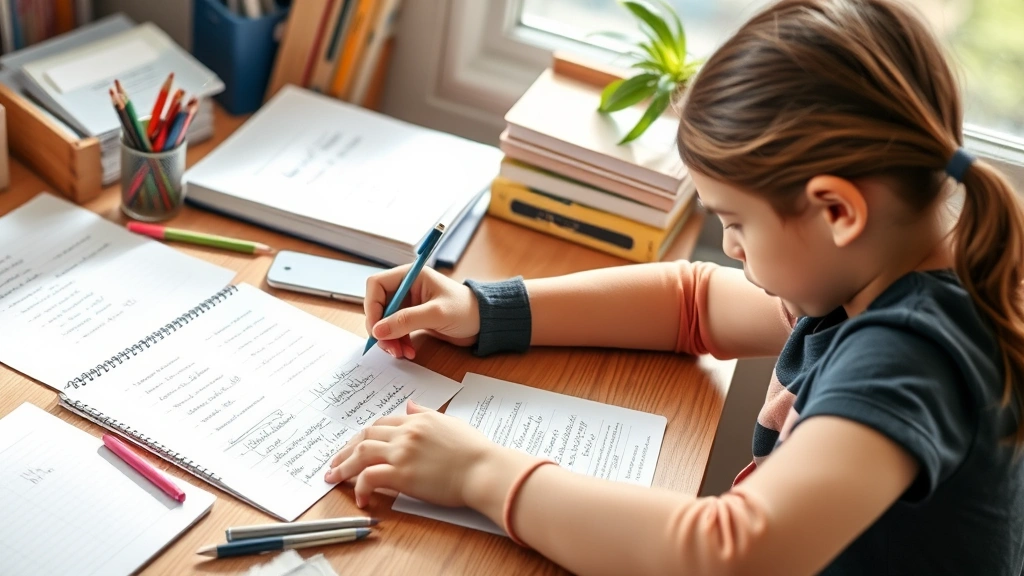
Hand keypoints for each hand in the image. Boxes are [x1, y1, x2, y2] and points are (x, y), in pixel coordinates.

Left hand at [324, 401, 498, 508]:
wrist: (484, 470)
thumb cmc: (475, 451)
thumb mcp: (451, 422)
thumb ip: (427, 414)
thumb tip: (410, 406)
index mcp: (418, 420)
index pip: (382, 423)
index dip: (364, 435)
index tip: (355, 446)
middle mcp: (406, 433)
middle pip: (365, 435)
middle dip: (346, 449)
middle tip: (335, 462)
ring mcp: (402, 453)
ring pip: (360, 453)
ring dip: (343, 466)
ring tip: (333, 477)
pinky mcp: (402, 475)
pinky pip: (369, 477)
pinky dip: (359, 487)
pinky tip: (360, 498)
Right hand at [364, 265, 479, 358]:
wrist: (484, 323)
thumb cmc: (466, 310)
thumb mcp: (436, 314)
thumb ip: (406, 320)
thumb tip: (378, 330)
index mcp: (410, 276)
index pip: (376, 285)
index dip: (371, 306)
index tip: (376, 329)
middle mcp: (406, 288)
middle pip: (378, 306)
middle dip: (381, 328)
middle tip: (388, 347)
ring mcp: (409, 305)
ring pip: (385, 322)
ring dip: (389, 339)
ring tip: (400, 353)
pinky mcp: (413, 319)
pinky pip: (395, 331)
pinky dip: (398, 343)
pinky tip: (408, 352)